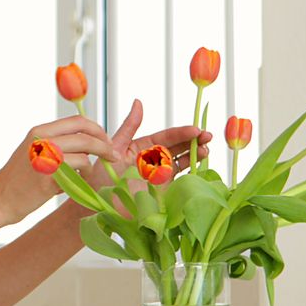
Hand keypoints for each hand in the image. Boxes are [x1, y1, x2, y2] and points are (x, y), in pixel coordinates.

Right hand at [0, 116, 119, 225]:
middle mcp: (42, 139)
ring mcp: (45, 156)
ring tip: (94, 172)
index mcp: (39, 131)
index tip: (104, 139)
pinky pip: (78, 170)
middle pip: (85, 134)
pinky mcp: (49, 175)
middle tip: (111, 154)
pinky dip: (85, 176)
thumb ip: (54, 142)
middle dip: (104, 144)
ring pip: (84, 152)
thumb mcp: (33, 151)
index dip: (96, 129)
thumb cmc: (18, 179)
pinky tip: (80, 182)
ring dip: (95, 162)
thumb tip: (85, 138)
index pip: (77, 121)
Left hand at [82, 99, 212, 191]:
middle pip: (178, 148)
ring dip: (195, 154)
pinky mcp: (163, 192)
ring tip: (205, 149)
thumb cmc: (101, 177)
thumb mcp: (115, 147)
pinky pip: (180, 180)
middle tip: (207, 136)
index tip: (194, 129)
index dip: (181, 132)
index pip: (166, 137)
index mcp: (143, 148)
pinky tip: (200, 165)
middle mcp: (153, 160)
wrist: (98, 204)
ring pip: (182, 162)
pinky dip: (191, 172)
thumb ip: (130, 126)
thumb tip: (139, 102)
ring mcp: (160, 176)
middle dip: (193, 141)